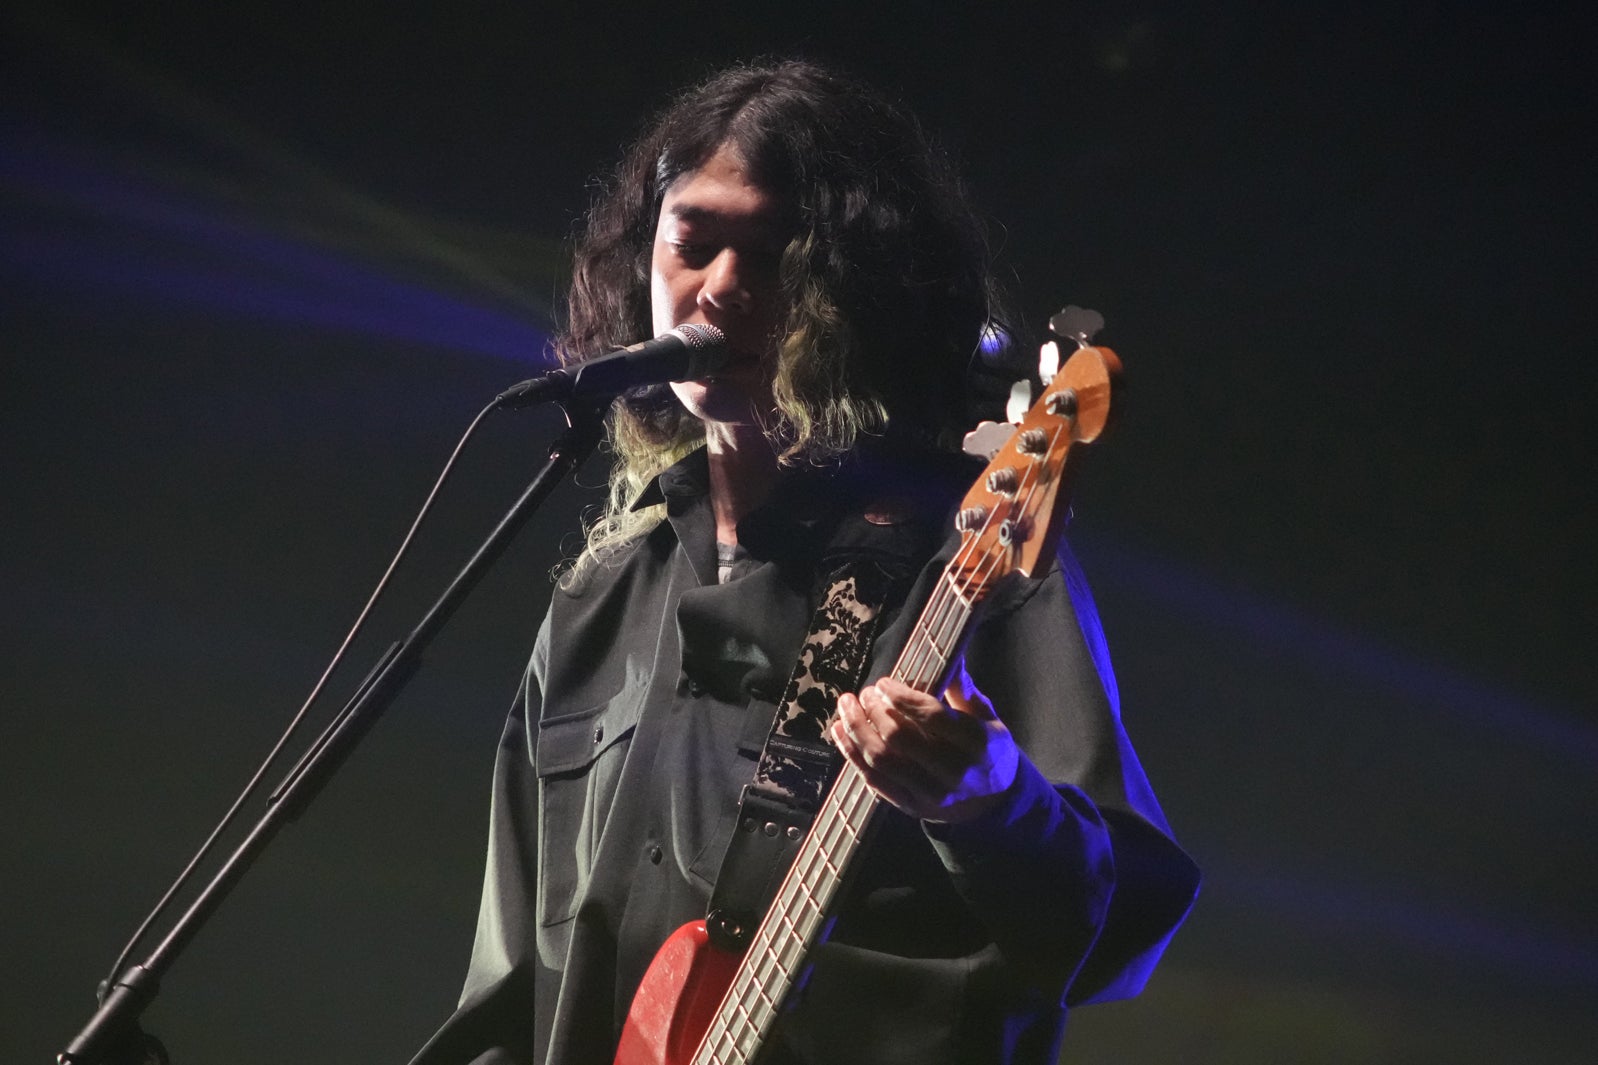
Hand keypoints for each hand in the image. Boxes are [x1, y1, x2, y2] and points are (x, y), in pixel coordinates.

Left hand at [829, 667, 1018, 822]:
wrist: (993, 802)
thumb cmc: (987, 748)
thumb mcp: (985, 715)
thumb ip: (961, 686)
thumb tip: (946, 651)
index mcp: (977, 743)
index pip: (932, 716)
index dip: (902, 697)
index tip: (883, 683)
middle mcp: (953, 772)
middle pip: (900, 738)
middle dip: (874, 711)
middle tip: (865, 693)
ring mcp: (930, 794)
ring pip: (881, 760)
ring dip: (857, 730)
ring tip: (847, 708)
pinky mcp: (911, 807)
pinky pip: (874, 781)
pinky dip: (852, 755)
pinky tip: (841, 732)